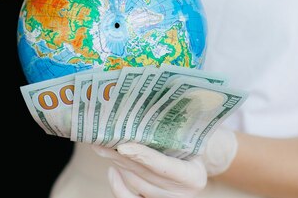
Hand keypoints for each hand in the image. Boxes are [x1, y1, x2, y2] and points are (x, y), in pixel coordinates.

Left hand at [93, 128, 237, 197]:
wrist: (195, 171)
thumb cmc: (190, 150)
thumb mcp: (190, 142)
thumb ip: (175, 134)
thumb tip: (147, 108)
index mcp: (192, 176)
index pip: (163, 166)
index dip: (142, 156)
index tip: (123, 146)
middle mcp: (181, 194)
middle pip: (143, 174)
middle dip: (121, 156)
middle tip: (102, 138)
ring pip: (134, 183)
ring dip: (119, 164)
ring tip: (105, 146)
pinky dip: (117, 186)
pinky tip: (111, 169)